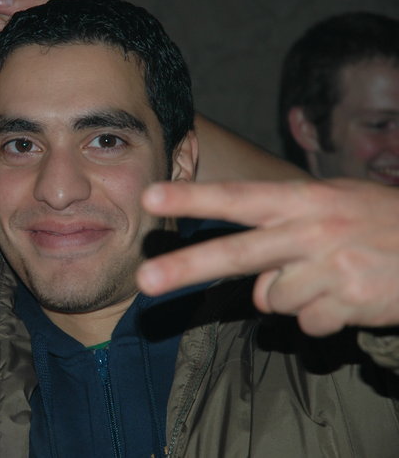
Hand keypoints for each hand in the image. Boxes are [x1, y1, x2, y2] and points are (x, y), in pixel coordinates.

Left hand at [137, 179, 398, 336]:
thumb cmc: (377, 222)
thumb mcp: (332, 205)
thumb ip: (283, 233)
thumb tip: (254, 284)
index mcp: (303, 200)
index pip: (238, 197)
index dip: (194, 198)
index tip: (151, 196)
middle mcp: (312, 230)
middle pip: (237, 253)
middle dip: (186, 267)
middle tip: (144, 281)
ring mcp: (332, 267)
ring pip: (273, 298)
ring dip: (292, 296)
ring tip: (330, 275)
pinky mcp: (350, 301)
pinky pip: (306, 323)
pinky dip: (320, 316)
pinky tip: (348, 295)